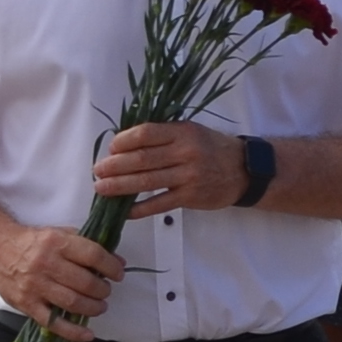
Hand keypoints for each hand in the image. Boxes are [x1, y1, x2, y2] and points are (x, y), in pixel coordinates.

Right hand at [0, 224, 122, 337]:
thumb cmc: (31, 242)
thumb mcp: (58, 233)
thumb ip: (85, 245)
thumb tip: (115, 260)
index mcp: (56, 243)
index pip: (93, 255)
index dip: (111, 266)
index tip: (118, 272)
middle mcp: (46, 264)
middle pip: (85, 283)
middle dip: (103, 290)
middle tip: (105, 291)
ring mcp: (36, 287)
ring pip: (73, 303)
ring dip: (93, 308)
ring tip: (99, 306)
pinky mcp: (27, 305)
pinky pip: (53, 323)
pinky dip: (73, 332)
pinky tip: (88, 335)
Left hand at [92, 119, 235, 216]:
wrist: (243, 170)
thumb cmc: (211, 148)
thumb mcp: (191, 131)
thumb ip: (164, 135)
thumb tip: (125, 142)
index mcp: (182, 132)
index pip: (146, 134)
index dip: (124, 141)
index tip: (110, 148)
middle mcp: (185, 152)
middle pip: (142, 158)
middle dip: (115, 165)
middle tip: (97, 171)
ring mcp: (188, 176)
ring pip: (147, 181)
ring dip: (120, 186)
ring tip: (101, 188)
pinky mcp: (191, 197)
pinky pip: (160, 204)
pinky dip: (140, 208)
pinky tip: (125, 210)